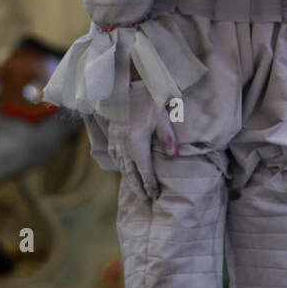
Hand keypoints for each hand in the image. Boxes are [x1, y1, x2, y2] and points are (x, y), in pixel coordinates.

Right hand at [106, 83, 178, 200]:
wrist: (126, 87)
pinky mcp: (112, 135)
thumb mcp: (161, 115)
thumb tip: (174, 155)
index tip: (155, 195)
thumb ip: (167, 136)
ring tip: (138, 191)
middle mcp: (123, 144)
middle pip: (131, 172)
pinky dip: (121, 168)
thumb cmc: (148, 100)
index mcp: (136, 141)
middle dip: (139, 187)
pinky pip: (115, 157)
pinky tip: (125, 172)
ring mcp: (115, 140)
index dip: (150, 184)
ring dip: (130, 180)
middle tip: (147, 200)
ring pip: (122, 166)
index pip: (144, 169)